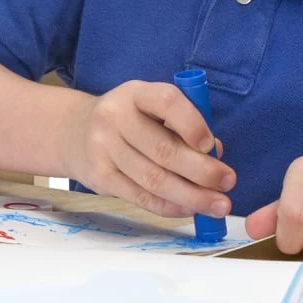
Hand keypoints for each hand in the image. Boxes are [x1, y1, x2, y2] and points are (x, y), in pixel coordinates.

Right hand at [59, 80, 234, 218]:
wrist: (75, 132)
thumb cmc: (129, 120)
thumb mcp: (150, 108)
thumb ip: (182, 125)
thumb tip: (215, 155)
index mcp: (134, 93)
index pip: (166, 102)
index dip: (193, 123)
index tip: (212, 145)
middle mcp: (115, 117)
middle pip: (163, 150)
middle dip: (202, 171)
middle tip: (228, 183)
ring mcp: (103, 148)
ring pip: (154, 179)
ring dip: (192, 196)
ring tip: (218, 205)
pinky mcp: (100, 177)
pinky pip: (141, 197)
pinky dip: (170, 206)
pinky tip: (189, 210)